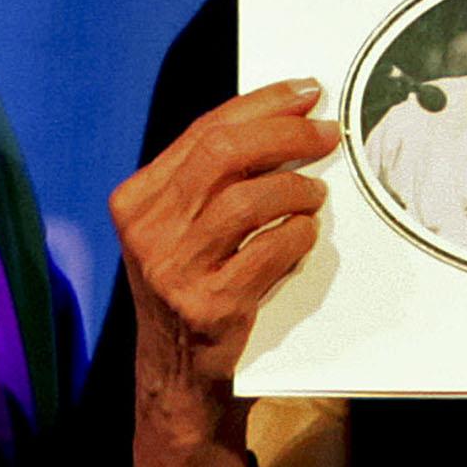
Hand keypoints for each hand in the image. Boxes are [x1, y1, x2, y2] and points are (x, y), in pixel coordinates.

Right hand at [109, 78, 335, 466]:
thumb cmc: (194, 281)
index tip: (309, 91)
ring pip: (253, 198)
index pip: (207, 129)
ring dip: (299, 189)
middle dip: (290, 134)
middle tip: (329, 133)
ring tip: (314, 196)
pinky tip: (304, 237)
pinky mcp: (210, 304)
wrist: (177, 375)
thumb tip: (289, 113)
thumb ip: (216, 174)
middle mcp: (147, 230)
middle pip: (228, 152)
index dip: (266, 103)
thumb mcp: (184, 224)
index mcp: (137, 198)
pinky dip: (300, 235)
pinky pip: (274, 248)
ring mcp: (174, 269)